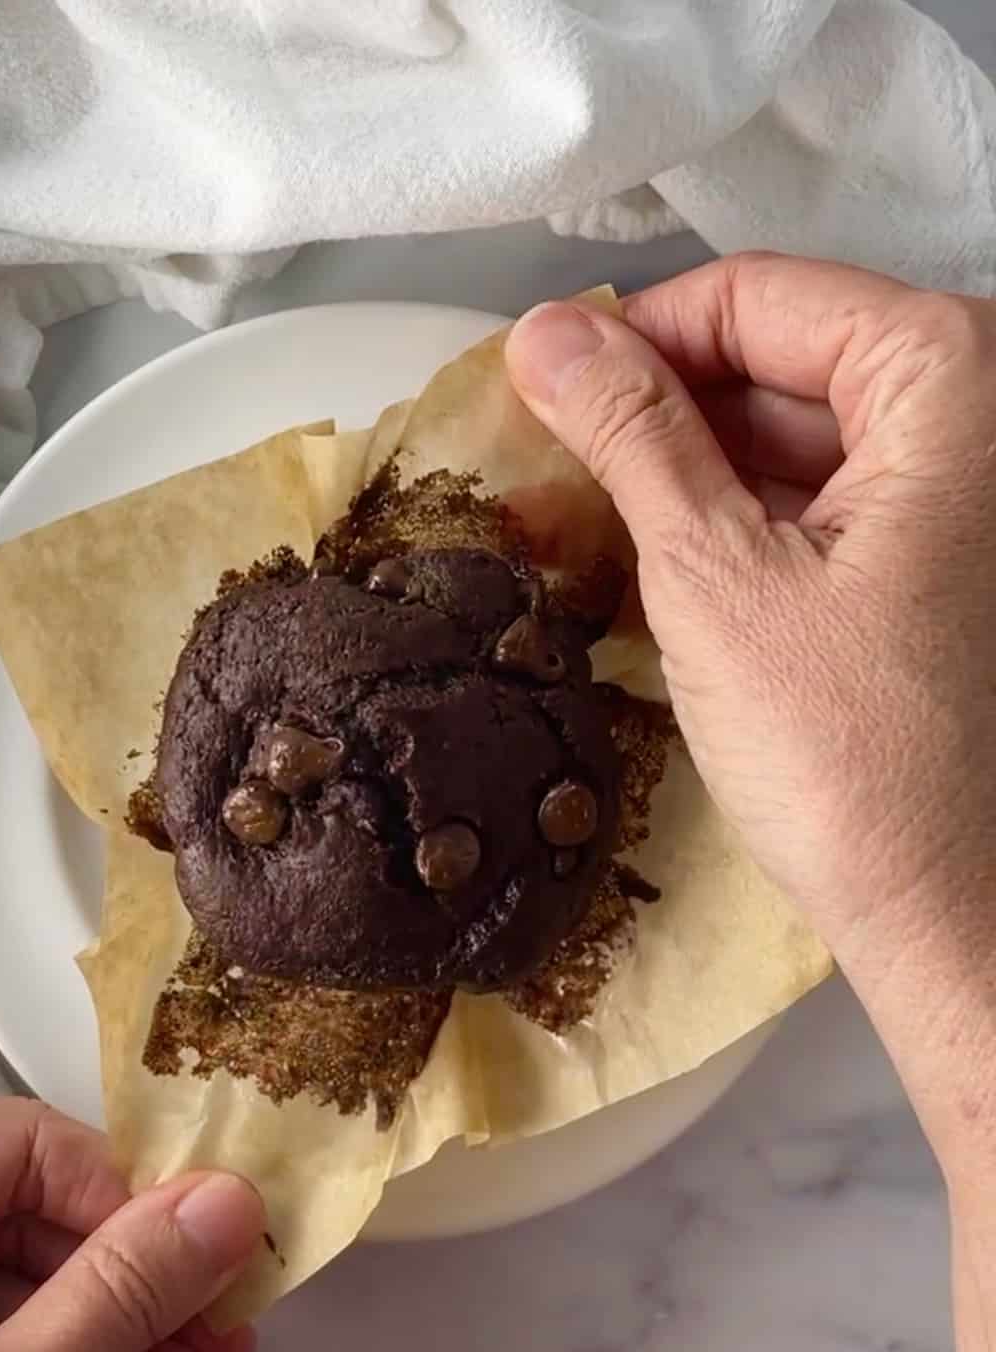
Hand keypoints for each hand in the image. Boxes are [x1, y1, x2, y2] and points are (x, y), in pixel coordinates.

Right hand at [505, 254, 995, 1133]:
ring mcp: (964, 499)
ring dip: (684, 479)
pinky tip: (658, 574)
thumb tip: (551, 337)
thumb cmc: (858, 762)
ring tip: (581, 532)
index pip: (755, 296)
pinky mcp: (940, 567)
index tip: (538, 389)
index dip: (632, 338)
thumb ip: (632, 436)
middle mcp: (978, 419)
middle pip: (778, 362)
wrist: (954, 917)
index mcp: (951, 377)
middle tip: (545, 471)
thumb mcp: (715, 577)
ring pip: (794, 439)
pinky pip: (822, 506)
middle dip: (655, 417)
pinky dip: (736, 528)